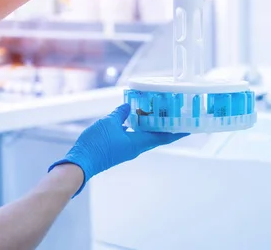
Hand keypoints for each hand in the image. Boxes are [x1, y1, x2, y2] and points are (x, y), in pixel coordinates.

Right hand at [49, 103, 187, 195]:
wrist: (81, 162)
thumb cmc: (96, 144)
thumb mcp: (108, 123)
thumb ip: (120, 114)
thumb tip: (128, 107)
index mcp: (138, 143)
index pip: (163, 137)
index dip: (177, 132)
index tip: (189, 127)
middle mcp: (136, 148)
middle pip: (157, 136)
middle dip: (167, 126)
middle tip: (175, 114)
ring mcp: (127, 149)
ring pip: (145, 136)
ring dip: (152, 126)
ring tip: (158, 112)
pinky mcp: (119, 149)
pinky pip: (134, 136)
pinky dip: (138, 127)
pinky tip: (135, 118)